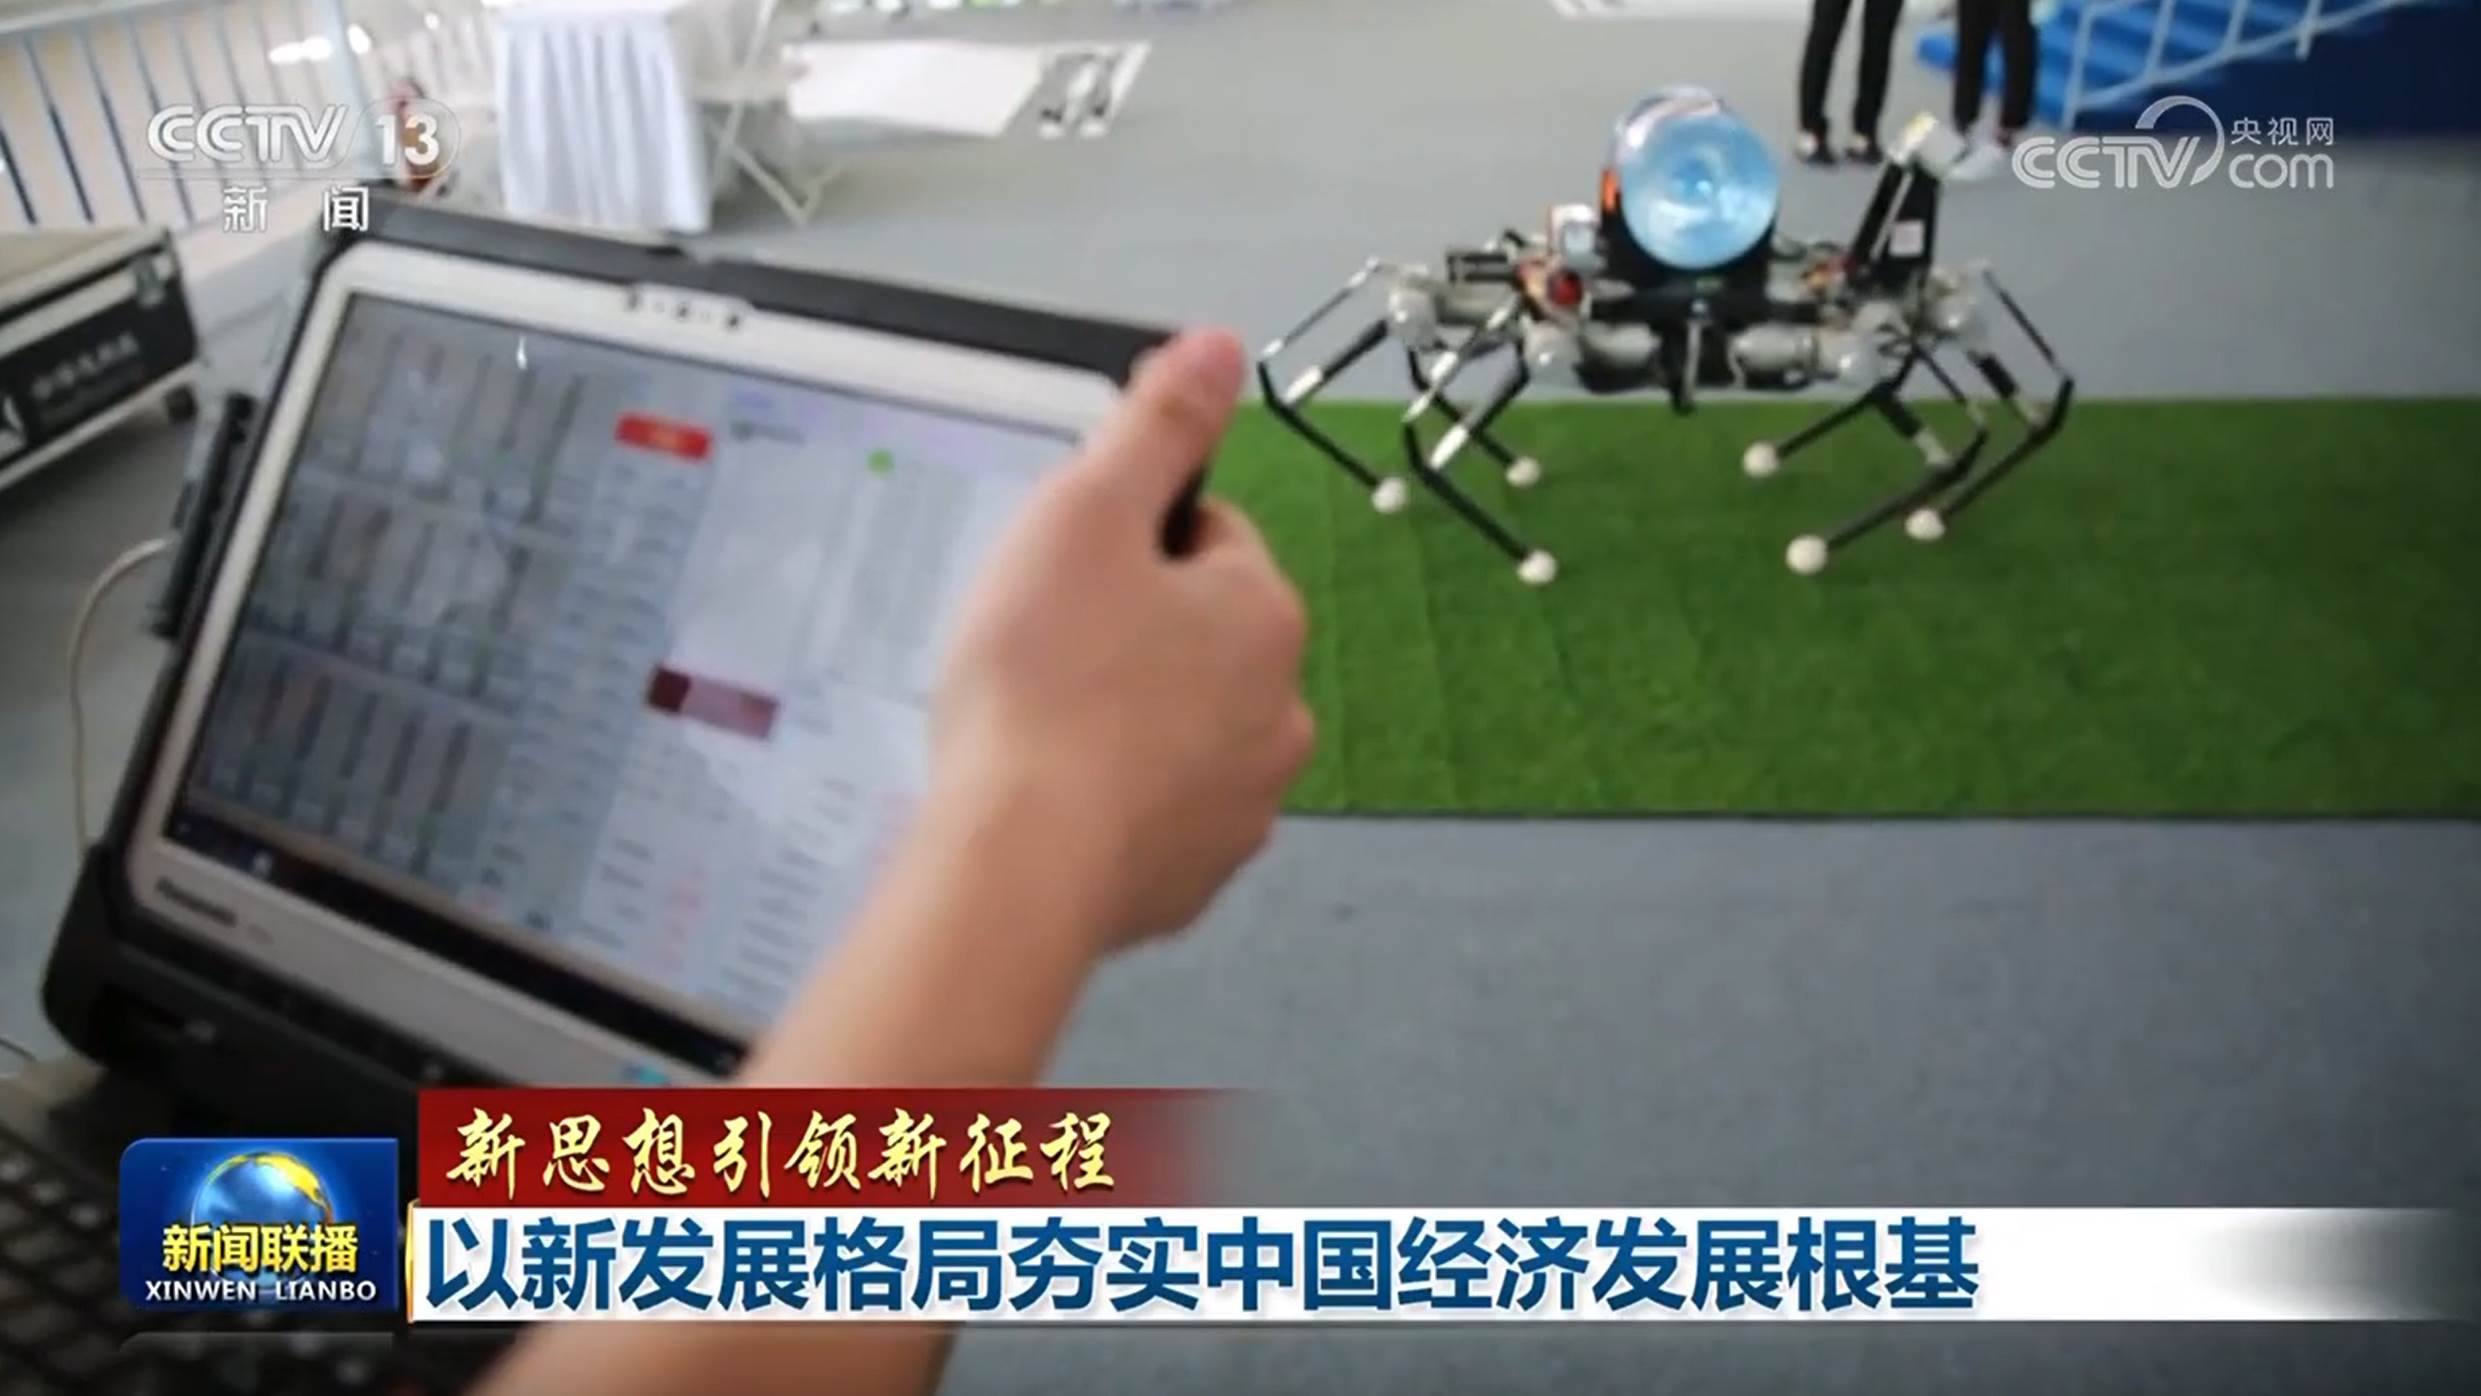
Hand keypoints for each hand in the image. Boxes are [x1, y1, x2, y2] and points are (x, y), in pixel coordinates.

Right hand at [928, 328, 1311, 954]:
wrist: (1019, 863)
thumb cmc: (1045, 683)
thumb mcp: (1085, 514)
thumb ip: (1156, 426)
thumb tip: (1220, 347)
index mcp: (1263, 612)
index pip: (1207, 537)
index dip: (1126, 542)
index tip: (1065, 573)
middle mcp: (1280, 710)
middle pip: (1200, 638)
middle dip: (1129, 634)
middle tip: (1041, 650)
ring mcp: (1244, 804)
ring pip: (1183, 729)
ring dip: (1125, 720)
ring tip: (1041, 730)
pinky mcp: (1196, 876)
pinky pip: (1157, 814)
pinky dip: (1114, 802)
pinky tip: (1052, 798)